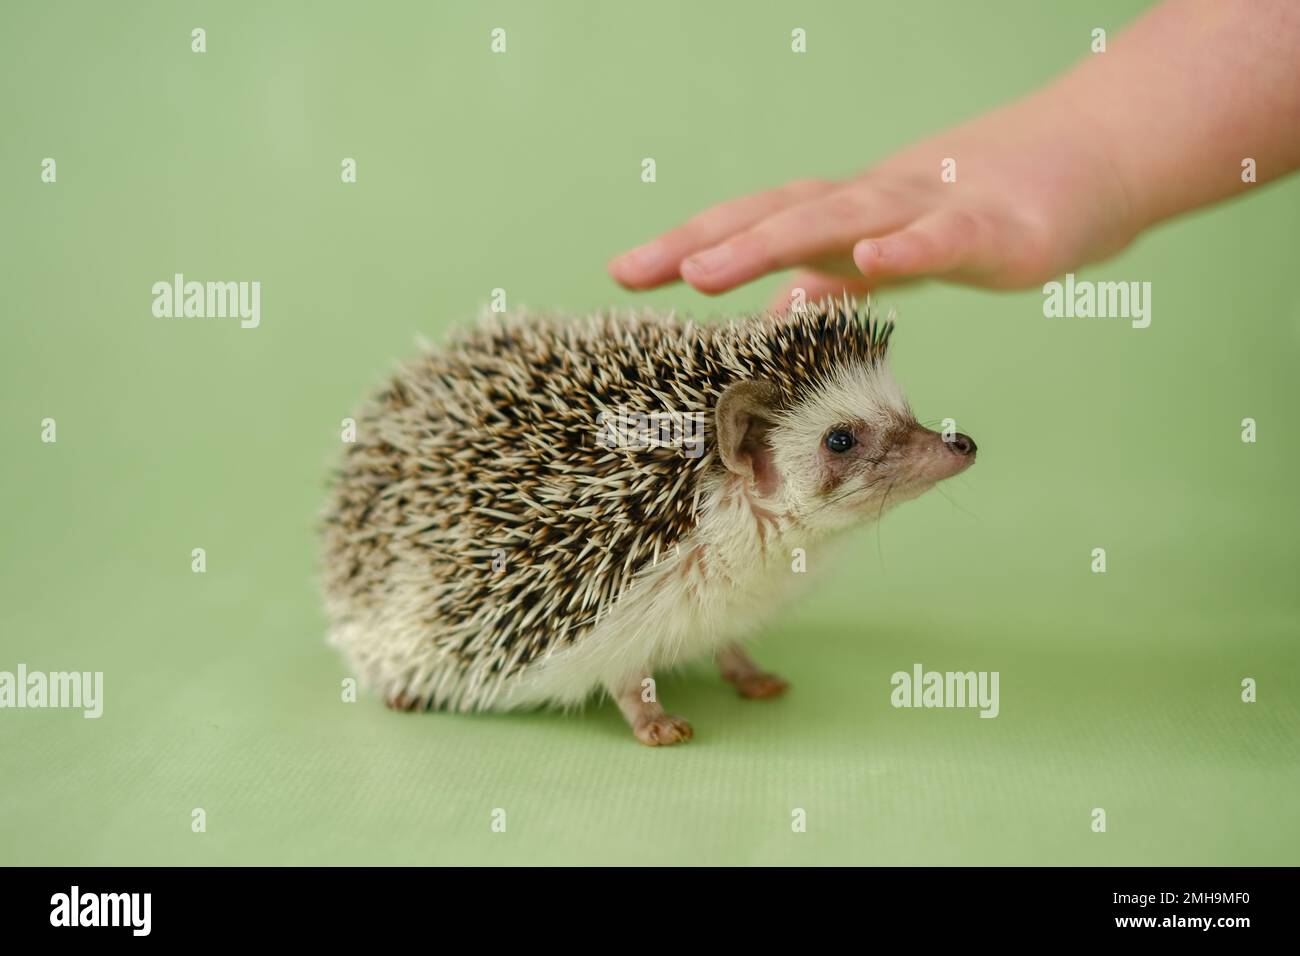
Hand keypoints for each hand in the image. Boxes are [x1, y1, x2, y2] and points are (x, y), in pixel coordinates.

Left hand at [608, 91, 1142, 309]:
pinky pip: (944, 238)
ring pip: (841, 221)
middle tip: (631, 271)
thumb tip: (777, 308)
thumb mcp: (894, 256)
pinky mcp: (994, 229)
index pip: (755, 224)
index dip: (690, 244)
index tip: (624, 273)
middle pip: (777, 216)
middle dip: (702, 244)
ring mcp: (929, 211)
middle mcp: (874, 203)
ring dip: (771, 242)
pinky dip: (907, 248)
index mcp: (848, 216)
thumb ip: (839, 281)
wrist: (1089, 164)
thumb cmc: (982, 213)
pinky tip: (870, 260)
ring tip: (707, 268)